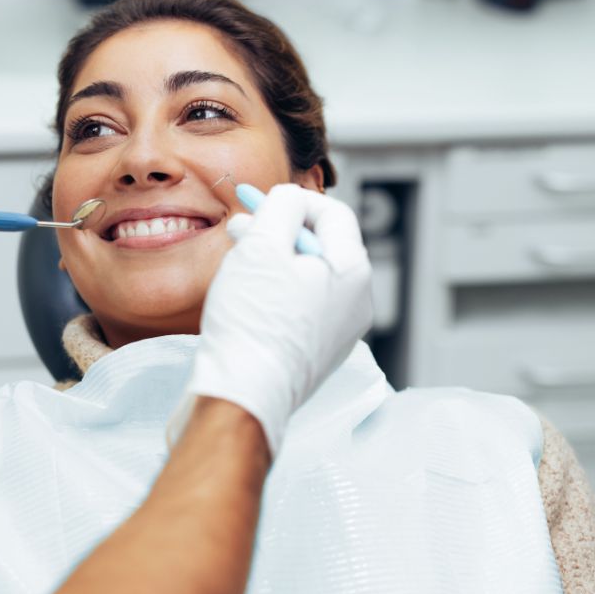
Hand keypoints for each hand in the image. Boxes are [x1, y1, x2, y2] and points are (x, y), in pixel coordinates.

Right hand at [172, 184, 372, 457]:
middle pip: (321, 246)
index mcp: (353, 272)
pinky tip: (247, 300)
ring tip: (238, 263)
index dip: (293, 200)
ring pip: (308, 277)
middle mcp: (356, 302)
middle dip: (280, 232)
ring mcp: (339, 332)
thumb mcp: (262, 245)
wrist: (243, 395)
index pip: (333, 212)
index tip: (257, 203)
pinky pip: (301, 308)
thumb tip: (291, 199)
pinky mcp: (317, 354)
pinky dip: (276, 294)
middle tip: (242, 229)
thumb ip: (282, 207)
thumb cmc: (253, 323)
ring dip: (275, 262)